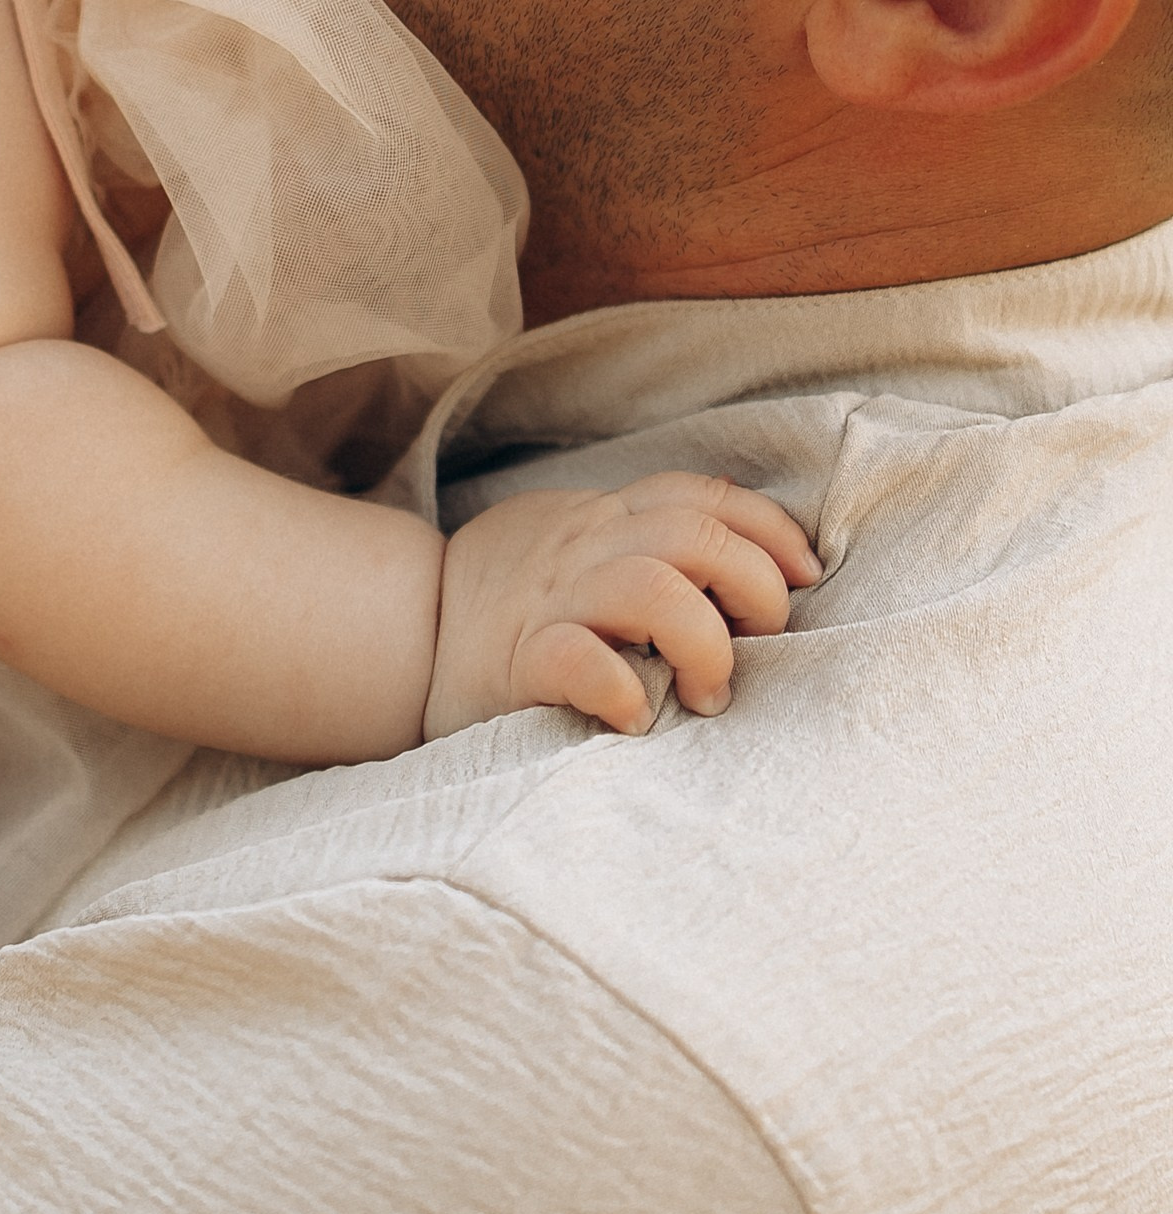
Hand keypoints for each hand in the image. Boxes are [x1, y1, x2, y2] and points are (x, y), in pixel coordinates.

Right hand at [424, 472, 820, 740]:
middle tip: (757, 643)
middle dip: (754, 587)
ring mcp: (552, 601)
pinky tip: (638, 718)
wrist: (406, 636)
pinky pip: (580, 662)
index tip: (806, 573)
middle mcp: (585, 549)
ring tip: (707, 693)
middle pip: (695, 536)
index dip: (769, 528)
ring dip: (705, 643)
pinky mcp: (519, 661)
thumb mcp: (576, 545)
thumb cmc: (510, 600)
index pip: (705, 496)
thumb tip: (741, 563)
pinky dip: (624, 689)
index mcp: (604, 518)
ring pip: (654, 589)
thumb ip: (641, 540)